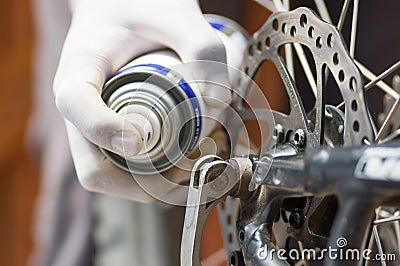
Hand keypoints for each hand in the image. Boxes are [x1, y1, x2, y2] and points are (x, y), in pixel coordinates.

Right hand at [53, 0, 230, 200]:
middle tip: (183, 170)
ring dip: (149, 185)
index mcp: (79, 70)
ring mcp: (92, 127)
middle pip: (93, 168)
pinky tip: (181, 162)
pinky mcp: (108, 134)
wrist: (120, 10)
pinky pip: (122, 170)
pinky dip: (151, 177)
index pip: (77, 107)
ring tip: (190, 168)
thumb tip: (218, 105)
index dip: (107, 131)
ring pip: (110, 177)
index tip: (143, 139)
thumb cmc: (139, 8)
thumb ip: (203, 50)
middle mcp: (79, 108)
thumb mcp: (175, 16)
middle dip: (139, 181)